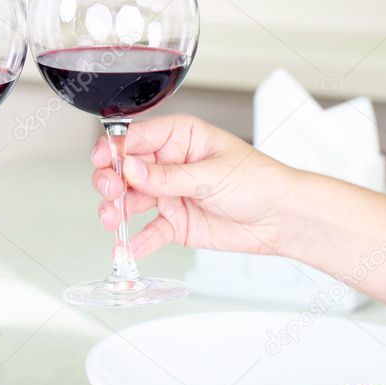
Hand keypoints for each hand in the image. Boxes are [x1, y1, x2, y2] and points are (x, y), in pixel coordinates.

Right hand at [91, 114, 295, 257]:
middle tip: (110, 191)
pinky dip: (137, 241)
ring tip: (112, 220)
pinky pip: (149, 232)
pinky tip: (127, 248)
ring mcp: (169, 194)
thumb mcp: (210, 174)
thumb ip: (167, 176)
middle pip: (125, 170)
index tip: (103, 160)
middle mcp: (168, 164)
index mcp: (179, 137)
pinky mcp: (175, 223)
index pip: (136, 137)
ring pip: (131, 201)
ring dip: (117, 211)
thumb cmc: (258, 181)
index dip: (115, 148)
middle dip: (111, 180)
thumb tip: (130, 170)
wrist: (282, 218)